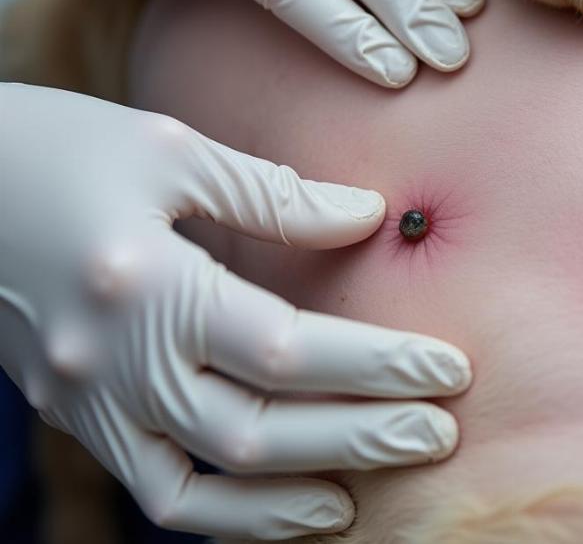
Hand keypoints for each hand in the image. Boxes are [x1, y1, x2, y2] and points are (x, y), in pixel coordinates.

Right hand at [0, 84, 471, 539]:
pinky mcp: (72, 413)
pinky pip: (154, 488)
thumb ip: (274, 194)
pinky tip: (279, 498)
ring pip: (202, 485)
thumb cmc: (64, 146)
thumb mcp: (172, 149)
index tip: (448, 368)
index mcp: (144, 285)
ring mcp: (85, 401)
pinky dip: (223, 509)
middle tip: (439, 432)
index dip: (376, 364)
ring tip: (370, 488)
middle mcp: (112, 361)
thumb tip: (369, 219)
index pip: (286, 349)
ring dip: (295, 493)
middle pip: (257, 429)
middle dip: (360, 436)